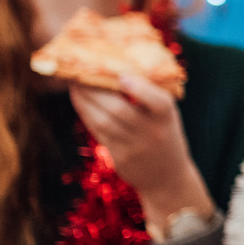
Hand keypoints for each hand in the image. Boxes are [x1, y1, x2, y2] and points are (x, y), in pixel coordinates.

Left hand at [69, 77, 212, 230]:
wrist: (167, 177)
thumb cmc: (166, 135)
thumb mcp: (169, 117)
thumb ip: (152, 96)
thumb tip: (120, 67)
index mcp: (168, 119)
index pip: (158, 102)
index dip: (140, 89)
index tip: (123, 77)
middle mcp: (151, 133)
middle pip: (118, 109)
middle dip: (94, 88)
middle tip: (79, 70)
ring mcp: (133, 147)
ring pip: (101, 120)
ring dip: (83, 99)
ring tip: (74, 83)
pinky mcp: (118, 157)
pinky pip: (97, 131)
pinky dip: (86, 112)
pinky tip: (80, 100)